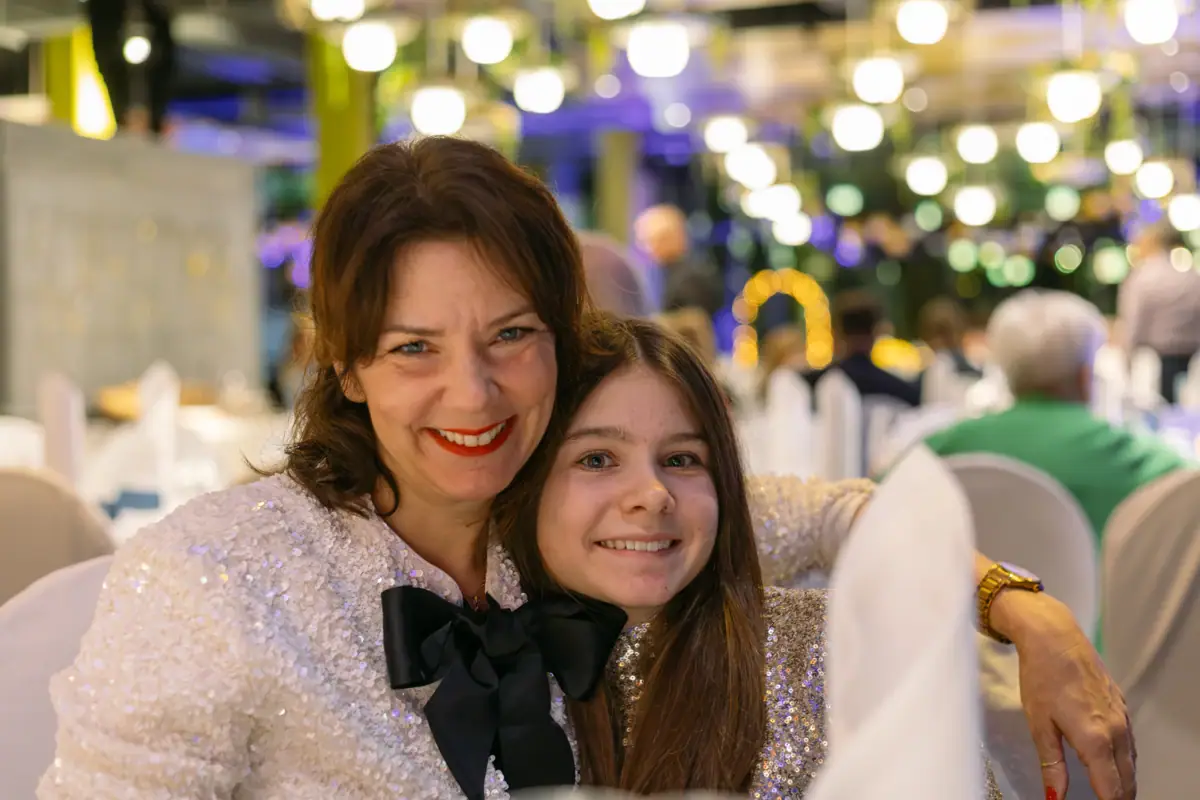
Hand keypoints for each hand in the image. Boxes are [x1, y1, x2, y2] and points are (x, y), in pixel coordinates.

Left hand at [991, 589, 1135, 799]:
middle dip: (1119, 797)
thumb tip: (1055, 797)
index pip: (1112, 789)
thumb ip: (1051, 765)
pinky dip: (1123, 759)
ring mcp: (1122, 717)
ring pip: (1131, 761)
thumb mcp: (1039, 725)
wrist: (1054, 638)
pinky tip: (1111, 763)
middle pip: (1127, 780)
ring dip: (1123, 780)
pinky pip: (1129, 743)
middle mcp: (1116, 731)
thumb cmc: (1041, 678)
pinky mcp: (1121, 706)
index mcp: (1095, 740)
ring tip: (1109, 792)